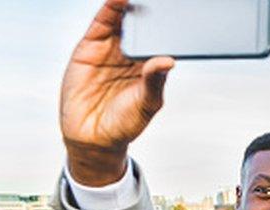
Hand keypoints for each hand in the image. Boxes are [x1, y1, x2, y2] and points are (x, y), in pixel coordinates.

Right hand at [60, 0, 174, 185]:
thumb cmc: (125, 123)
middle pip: (143, 25)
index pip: (162, 39)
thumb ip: (156, 81)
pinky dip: (110, 9)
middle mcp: (132, 54)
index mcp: (151, 65)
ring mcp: (111, 48)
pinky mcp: (90, 46)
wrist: (92, 136)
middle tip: (162, 0)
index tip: (179, 10)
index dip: (169, 25)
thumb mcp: (147, 104)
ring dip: (131, 5)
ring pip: (123, 19)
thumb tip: (169, 60)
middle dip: (151, 11)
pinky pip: (101, 23)